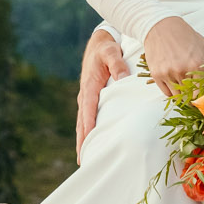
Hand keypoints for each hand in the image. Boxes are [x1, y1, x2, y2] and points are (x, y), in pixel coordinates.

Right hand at [76, 29, 128, 156]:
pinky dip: (87, 132)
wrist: (99, 44)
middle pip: (82, 122)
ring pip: (82, 123)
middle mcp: (85, 95)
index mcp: (90, 86)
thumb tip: (122, 78)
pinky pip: (87, 119)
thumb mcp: (111, 52)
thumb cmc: (106, 48)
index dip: (88, 127)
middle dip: (82, 141)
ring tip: (84, 158)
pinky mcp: (90, 100)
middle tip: (83, 160)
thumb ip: (117, 64)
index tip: (88, 142)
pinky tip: (91, 143)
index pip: (88, 110)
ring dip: (83, 139)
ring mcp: (86, 98)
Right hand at [139, 16, 203, 97]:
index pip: (203, 90)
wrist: (162, 27)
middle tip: (195, 95)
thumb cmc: (184, 35)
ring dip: (183, 95)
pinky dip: (172, 92)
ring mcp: (168, 73)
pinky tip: (176, 87)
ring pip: (178, 96)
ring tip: (186, 91)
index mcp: (196, 64)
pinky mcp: (156, 74)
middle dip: (193, 97)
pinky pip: (167, 93)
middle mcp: (182, 70)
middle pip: (190, 96)